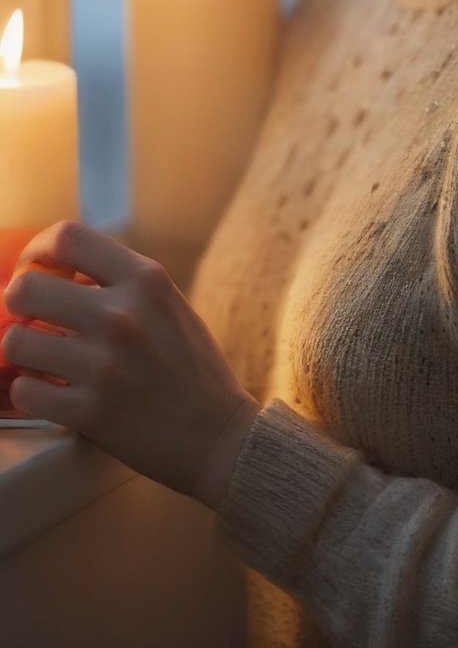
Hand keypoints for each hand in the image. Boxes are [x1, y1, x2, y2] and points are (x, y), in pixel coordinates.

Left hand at [0, 219, 259, 507]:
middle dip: (18, 303)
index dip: (38, 251)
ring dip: (23, 351)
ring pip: (16, 342)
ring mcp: (104, 365)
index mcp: (146, 280)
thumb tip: (58, 268)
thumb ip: (121, 282)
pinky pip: (25, 391)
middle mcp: (122, 315)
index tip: (37, 268)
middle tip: (30, 318)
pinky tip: (50, 391)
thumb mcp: (168, 303)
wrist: (220, 436)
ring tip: (42, 359)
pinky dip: (30, 392)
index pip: (68, 236)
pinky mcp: (90, 412)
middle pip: (27, 288)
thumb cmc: (191, 368)